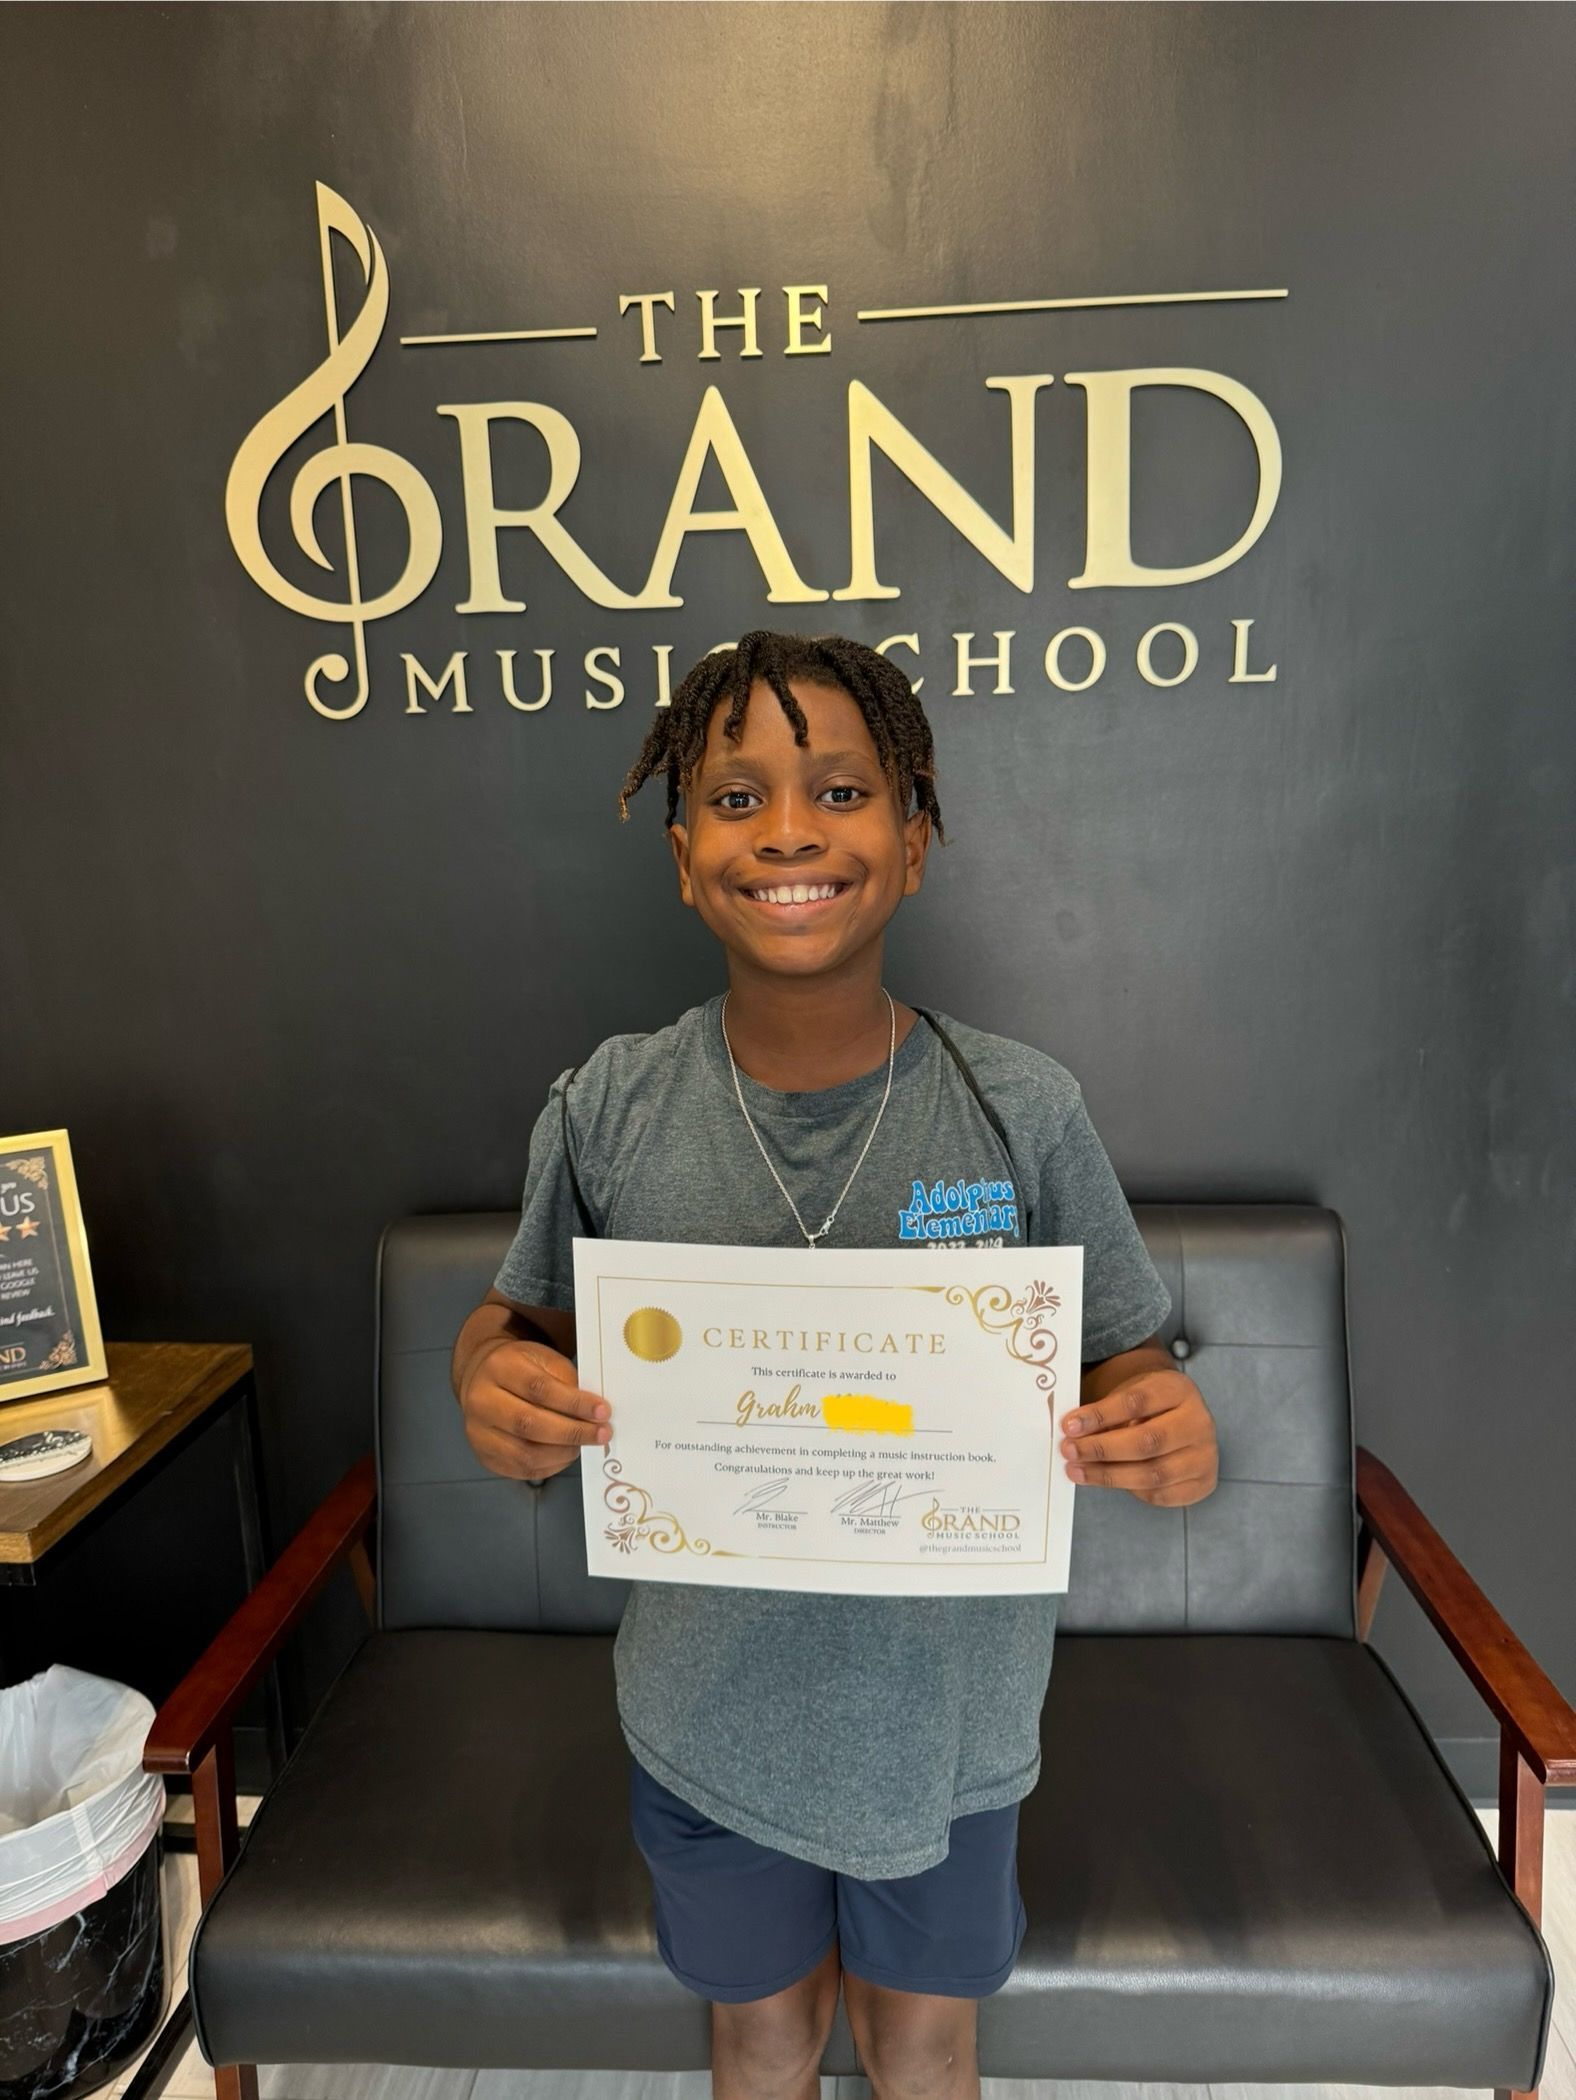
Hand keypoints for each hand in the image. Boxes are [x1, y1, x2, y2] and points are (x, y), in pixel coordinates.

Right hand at [460, 1336, 611, 1483]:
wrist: (483, 1378)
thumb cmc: (522, 1369)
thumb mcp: (544, 1360)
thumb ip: (568, 1383)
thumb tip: (595, 1414)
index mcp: (499, 1367)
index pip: (539, 1388)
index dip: (574, 1403)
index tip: (602, 1411)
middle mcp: (481, 1401)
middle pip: (529, 1424)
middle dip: (572, 1432)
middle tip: (602, 1433)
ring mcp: (478, 1432)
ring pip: (525, 1453)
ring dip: (563, 1453)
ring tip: (584, 1444)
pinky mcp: (484, 1455)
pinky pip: (521, 1469)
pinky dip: (550, 1466)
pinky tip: (566, 1454)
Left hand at [1059, 1369, 1217, 1505]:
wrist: (1178, 1416)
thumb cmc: (1146, 1405)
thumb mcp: (1129, 1394)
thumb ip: (1105, 1413)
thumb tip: (1071, 1434)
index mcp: (1179, 1390)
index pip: (1136, 1402)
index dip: (1100, 1416)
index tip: (1069, 1425)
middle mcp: (1199, 1422)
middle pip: (1147, 1441)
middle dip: (1102, 1449)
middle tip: (1070, 1451)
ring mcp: (1205, 1455)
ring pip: (1153, 1473)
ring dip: (1108, 1475)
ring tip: (1077, 1470)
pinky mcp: (1203, 1482)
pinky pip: (1161, 1494)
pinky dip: (1130, 1490)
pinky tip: (1106, 1481)